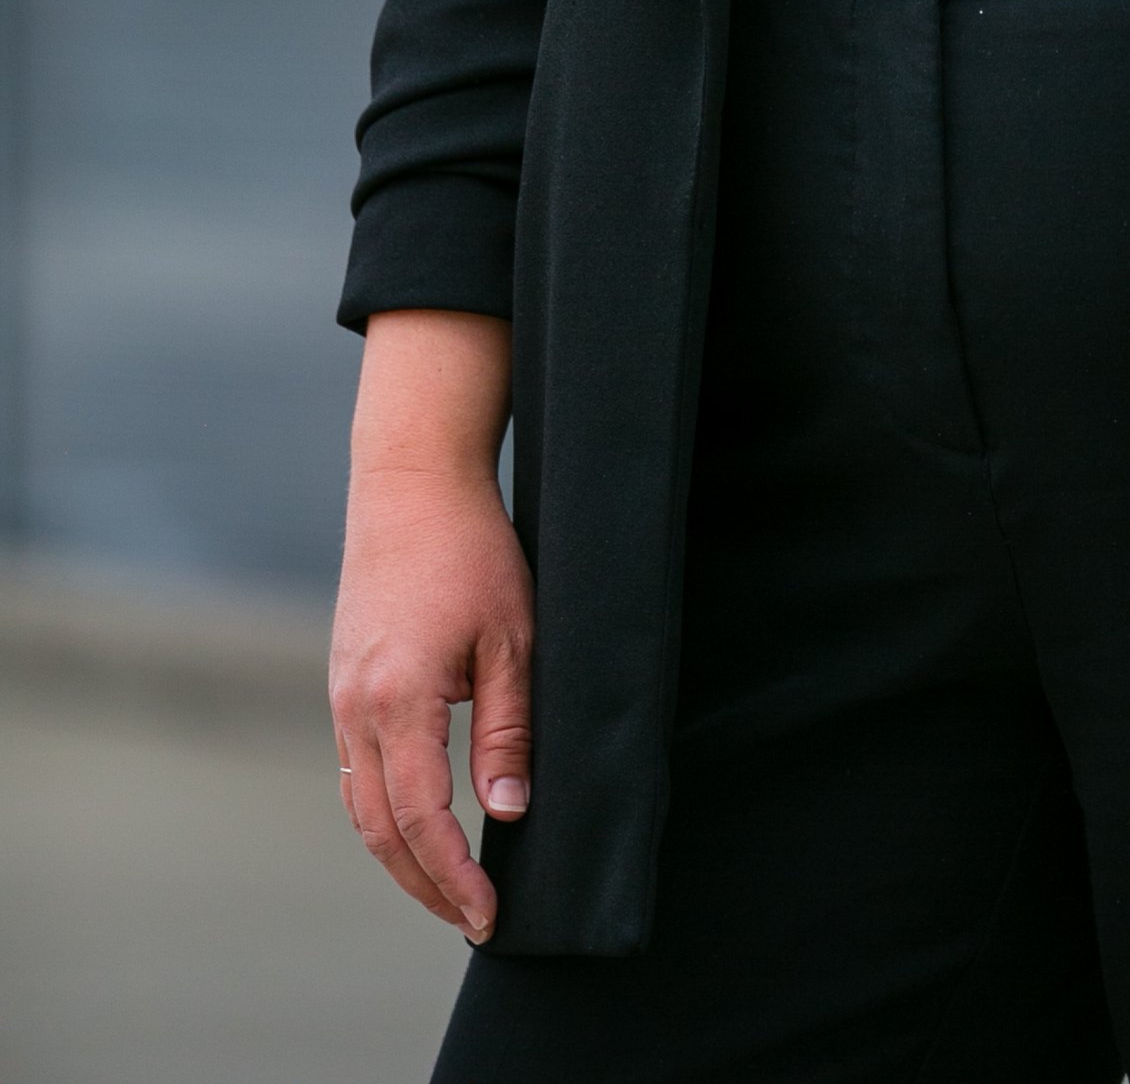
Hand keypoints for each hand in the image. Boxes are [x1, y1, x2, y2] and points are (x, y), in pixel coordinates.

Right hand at [330, 312, 531, 942]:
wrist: (410, 483)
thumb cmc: (473, 550)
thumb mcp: (513, 637)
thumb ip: (509, 731)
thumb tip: (509, 815)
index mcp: (398, 698)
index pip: (421, 819)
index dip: (454, 876)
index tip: (489, 915)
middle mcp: (356, 707)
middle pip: (380, 829)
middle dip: (425, 884)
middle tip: (474, 919)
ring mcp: (341, 696)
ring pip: (360, 806)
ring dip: (400, 855)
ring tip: (450, 889)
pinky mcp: (343, 683)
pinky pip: (353, 771)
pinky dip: (383, 813)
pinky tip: (417, 826)